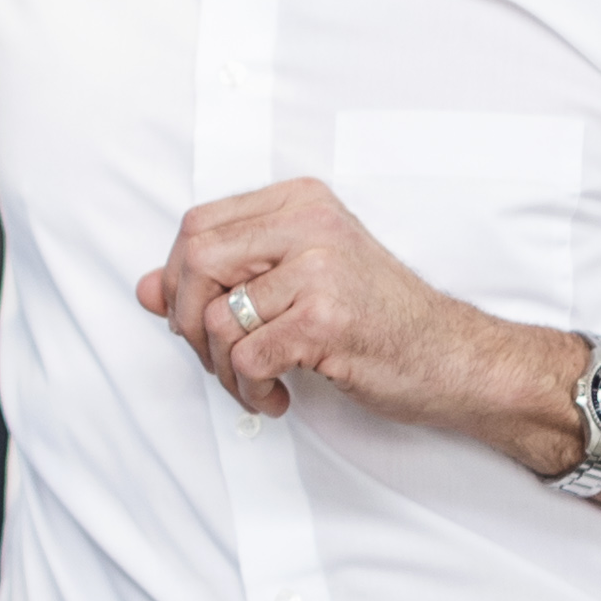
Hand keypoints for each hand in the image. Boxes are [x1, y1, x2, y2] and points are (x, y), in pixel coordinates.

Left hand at [136, 181, 570, 448]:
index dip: (177, 279)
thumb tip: (144, 289)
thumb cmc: (379, 321)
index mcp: (300, 202)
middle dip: (187, 322)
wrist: (456, 358)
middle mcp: (309, 223)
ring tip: (255, 385)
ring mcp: (319, 268)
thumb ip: (224, 278)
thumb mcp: (298, 283)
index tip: (192, 320)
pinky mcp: (326, 318)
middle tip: (216, 358)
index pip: (197, 225)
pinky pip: (247, 357)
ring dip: (222, 369)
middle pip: (195, 261)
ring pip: (217, 318)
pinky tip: (278, 398)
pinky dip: (251, 390)